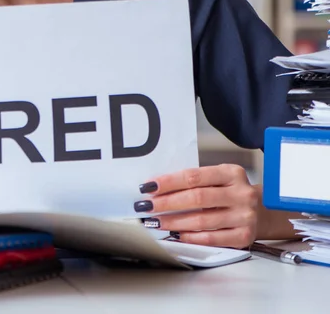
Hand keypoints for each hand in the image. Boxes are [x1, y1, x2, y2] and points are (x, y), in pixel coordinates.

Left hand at [136, 164, 258, 248]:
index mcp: (232, 173)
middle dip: (167, 203)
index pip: (194, 176)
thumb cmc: (232, 192)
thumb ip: (196, 181)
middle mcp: (241, 193)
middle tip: (147, 206)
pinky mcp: (244, 237)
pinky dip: (190, 237)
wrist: (265, 211)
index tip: (149, 186)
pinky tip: (176, 234)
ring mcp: (244, 216)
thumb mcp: (220, 178)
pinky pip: (211, 238)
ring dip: (174, 222)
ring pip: (201, 220)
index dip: (169, 182)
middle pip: (197, 198)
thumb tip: (159, 188)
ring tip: (156, 221)